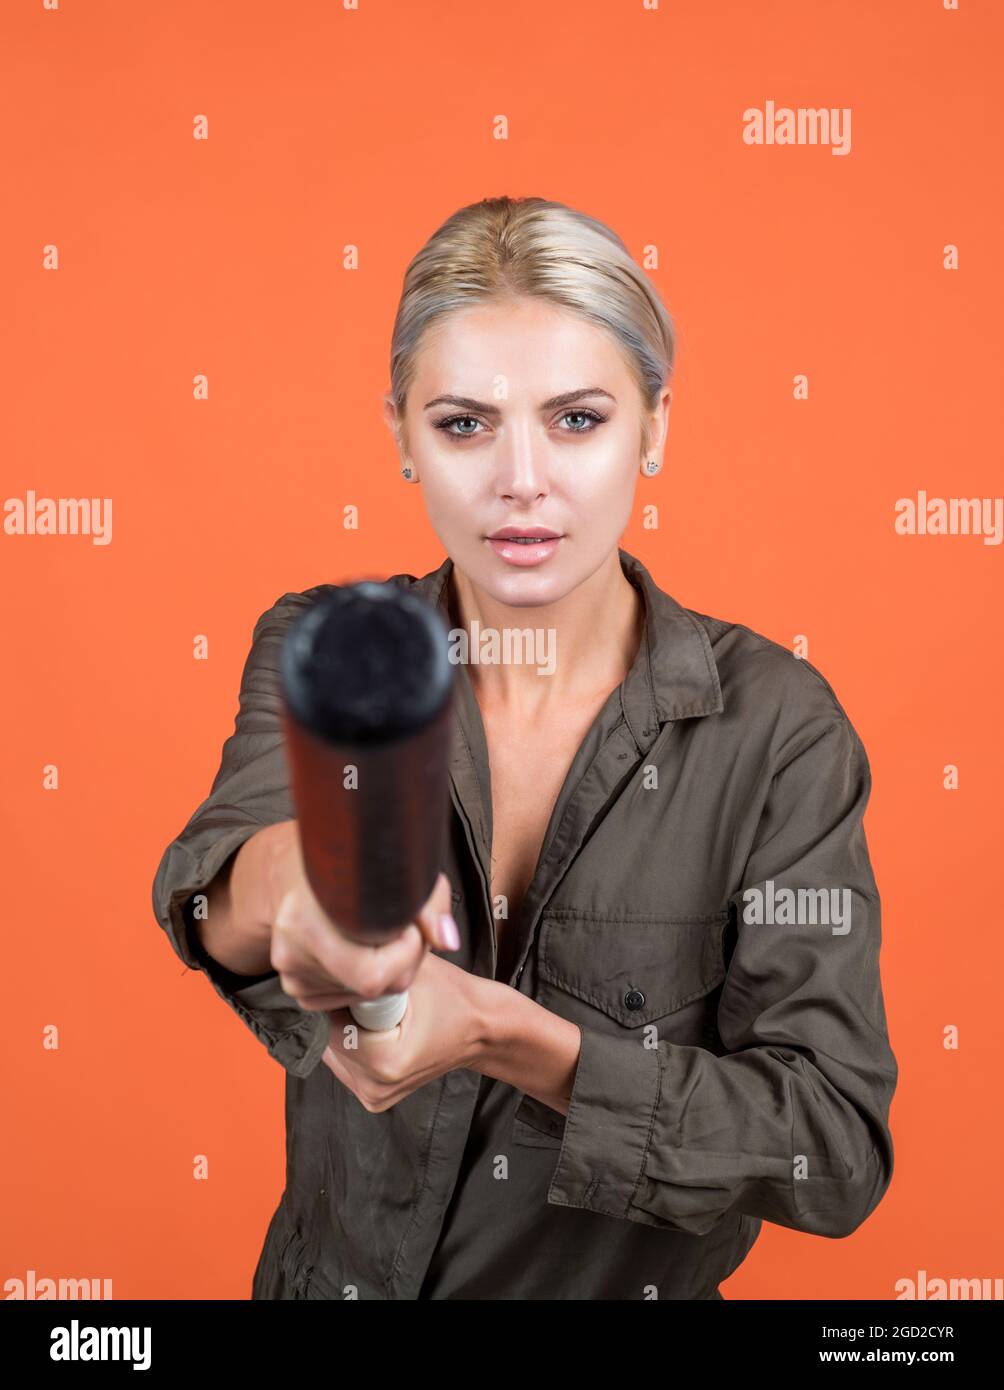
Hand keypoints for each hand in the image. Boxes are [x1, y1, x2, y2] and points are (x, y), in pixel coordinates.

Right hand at [262, 821, 458, 1011]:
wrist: (311, 870)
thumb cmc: (359, 869)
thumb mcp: (402, 872)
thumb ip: (431, 906)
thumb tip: (447, 942)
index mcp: (304, 923)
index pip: (373, 974)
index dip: (406, 950)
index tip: (407, 921)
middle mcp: (290, 954)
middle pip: (374, 988)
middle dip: (401, 961)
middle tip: (399, 927)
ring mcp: (291, 975)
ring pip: (363, 994)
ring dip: (383, 969)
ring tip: (373, 933)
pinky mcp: (295, 987)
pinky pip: (347, 998)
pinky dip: (363, 978)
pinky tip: (358, 948)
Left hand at [320, 948, 498, 1111]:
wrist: (481, 1027)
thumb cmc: (453, 996)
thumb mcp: (414, 970)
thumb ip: (374, 967)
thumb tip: (335, 960)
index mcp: (385, 1062)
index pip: (330, 1022)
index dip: (341, 994)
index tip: (363, 983)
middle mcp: (376, 1087)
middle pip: (330, 1037)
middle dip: (344, 1010)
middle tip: (376, 995)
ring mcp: (374, 1096)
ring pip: (334, 1048)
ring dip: (347, 1025)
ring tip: (381, 1012)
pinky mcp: (372, 1096)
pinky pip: (345, 1059)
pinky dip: (355, 1039)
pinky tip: (379, 1028)